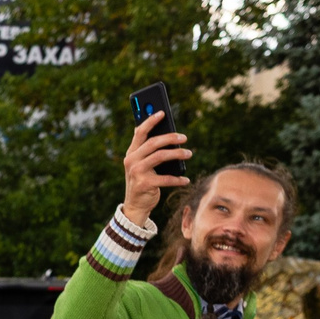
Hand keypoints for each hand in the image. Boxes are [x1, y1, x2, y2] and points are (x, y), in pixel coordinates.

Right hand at [121, 111, 190, 226]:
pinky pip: (166, 178)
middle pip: (153, 143)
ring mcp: (137, 172)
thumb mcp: (142, 164)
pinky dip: (178, 179)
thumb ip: (148, 150)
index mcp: (131, 153)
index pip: (139, 132)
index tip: (163, 113)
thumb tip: (165, 132)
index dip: (150, 121)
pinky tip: (186, 179)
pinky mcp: (145, 184)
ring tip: (189, 153)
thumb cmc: (142, 181)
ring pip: (161, 156)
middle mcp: (131, 160)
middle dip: (170, 138)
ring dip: (177, 154)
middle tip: (184, 137)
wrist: (135, 205)